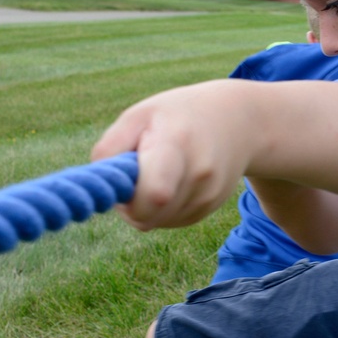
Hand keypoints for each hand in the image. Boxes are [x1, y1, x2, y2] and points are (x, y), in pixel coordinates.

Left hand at [90, 82, 251, 231]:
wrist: (238, 121)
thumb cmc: (177, 116)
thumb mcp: (139, 116)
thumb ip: (110, 148)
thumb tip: (100, 187)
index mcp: (176, 145)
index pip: (155, 194)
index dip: (130, 199)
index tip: (125, 179)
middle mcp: (199, 174)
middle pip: (148, 215)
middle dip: (131, 202)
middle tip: (136, 172)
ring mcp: (208, 195)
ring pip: (156, 222)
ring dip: (146, 205)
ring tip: (159, 170)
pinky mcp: (209, 208)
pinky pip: (170, 221)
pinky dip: (162, 207)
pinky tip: (173, 180)